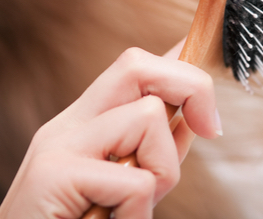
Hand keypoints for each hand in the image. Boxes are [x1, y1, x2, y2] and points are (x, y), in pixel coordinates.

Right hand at [0, 47, 220, 218]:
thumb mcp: (118, 186)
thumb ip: (150, 152)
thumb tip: (190, 120)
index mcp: (84, 123)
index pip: (133, 68)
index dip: (176, 60)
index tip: (203, 60)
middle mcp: (69, 123)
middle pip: (136, 64)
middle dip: (189, 86)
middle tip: (208, 129)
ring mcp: (59, 143)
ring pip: (148, 116)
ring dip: (161, 172)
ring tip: (130, 209)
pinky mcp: (54, 174)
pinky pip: (135, 183)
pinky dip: (138, 215)